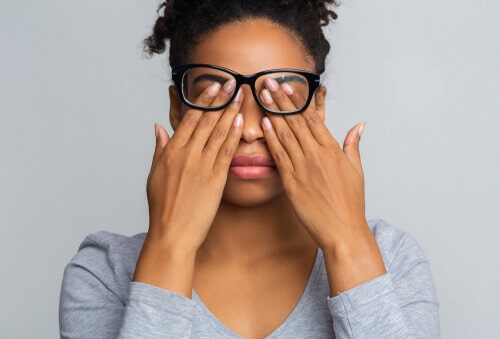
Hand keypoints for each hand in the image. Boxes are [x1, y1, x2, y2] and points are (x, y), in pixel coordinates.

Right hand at [134, 81, 243, 295]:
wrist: (172, 233)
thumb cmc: (162, 207)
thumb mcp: (154, 175)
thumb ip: (159, 148)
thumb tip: (159, 127)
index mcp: (171, 152)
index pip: (189, 119)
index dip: (203, 100)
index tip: (213, 86)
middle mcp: (187, 154)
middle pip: (206, 121)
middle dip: (220, 99)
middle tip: (232, 82)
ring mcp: (202, 166)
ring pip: (218, 132)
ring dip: (231, 112)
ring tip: (240, 95)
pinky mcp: (216, 179)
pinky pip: (226, 151)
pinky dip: (234, 135)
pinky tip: (241, 121)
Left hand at [260, 78, 385, 293]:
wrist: (343, 230)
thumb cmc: (350, 203)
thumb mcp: (356, 170)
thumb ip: (353, 145)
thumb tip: (359, 125)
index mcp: (332, 149)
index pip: (312, 118)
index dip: (297, 100)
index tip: (286, 86)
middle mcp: (316, 154)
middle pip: (296, 121)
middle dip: (281, 100)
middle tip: (268, 82)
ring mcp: (303, 167)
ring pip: (285, 134)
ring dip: (272, 113)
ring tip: (262, 96)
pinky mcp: (292, 181)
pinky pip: (280, 156)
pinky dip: (271, 138)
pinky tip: (264, 124)